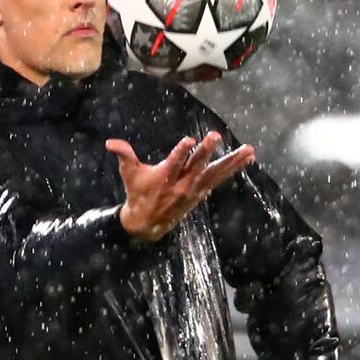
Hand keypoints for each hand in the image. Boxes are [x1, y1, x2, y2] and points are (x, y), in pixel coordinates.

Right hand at [105, 132, 254, 241]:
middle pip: (196, 165)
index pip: (173, 163)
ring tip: (249, 150)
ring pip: (215, 173)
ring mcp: (194, 189)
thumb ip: (124, 155)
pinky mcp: (201, 192)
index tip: (190, 140)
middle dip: (206, 151)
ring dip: (233, 161)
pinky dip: (233, 169)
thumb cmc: (138, 193)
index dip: (181, 152)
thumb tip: (110, 142)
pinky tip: (247, 159)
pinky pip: (220, 178)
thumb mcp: (129, 174)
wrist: (148, 223)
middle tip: (215, 135)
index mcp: (164, 177)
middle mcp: (182, 184)